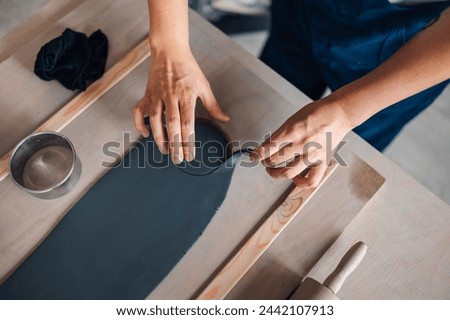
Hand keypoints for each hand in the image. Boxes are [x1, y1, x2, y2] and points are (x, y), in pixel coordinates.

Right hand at [133, 48, 229, 163]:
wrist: (169, 50)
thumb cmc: (188, 68)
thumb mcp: (204, 85)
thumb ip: (213, 105)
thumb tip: (225, 119)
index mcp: (187, 95)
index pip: (188, 124)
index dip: (188, 141)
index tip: (190, 155)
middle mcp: (171, 97)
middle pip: (172, 125)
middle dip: (175, 144)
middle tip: (178, 159)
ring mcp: (157, 96)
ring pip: (156, 120)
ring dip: (159, 138)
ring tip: (165, 151)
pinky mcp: (147, 94)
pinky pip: (139, 111)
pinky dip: (140, 123)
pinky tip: (146, 134)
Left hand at [251, 98, 350, 188]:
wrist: (339, 114)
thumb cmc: (315, 113)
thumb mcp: (292, 119)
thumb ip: (279, 134)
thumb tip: (265, 147)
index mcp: (292, 131)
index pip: (267, 148)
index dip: (256, 155)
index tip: (252, 157)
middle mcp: (302, 144)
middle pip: (274, 161)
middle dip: (265, 162)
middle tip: (264, 160)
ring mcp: (313, 155)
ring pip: (288, 173)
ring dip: (276, 173)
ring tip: (272, 170)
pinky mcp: (322, 162)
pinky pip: (311, 180)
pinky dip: (301, 183)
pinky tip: (295, 178)